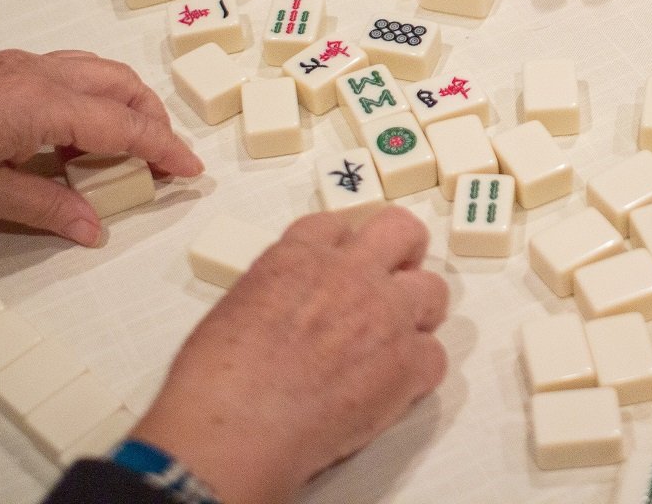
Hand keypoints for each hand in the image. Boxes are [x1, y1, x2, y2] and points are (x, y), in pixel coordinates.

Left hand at [0, 49, 201, 245]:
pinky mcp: (6, 69)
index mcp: (40, 103)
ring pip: (99, 71)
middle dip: (152, 119)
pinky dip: (90, 96)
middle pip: (123, 85)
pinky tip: (75, 132)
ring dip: (124, 105)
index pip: (125, 124)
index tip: (188, 167)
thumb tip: (89, 226)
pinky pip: (68, 71)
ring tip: (121, 148)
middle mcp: (38, 74)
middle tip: (160, 160)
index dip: (164, 147)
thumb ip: (42, 207)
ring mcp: (20, 65)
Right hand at [131, 208, 448, 503]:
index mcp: (301, 256)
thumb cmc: (216, 380)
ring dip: (418, 313)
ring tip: (397, 340)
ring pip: (433, 290)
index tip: (344, 262)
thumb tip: (290, 310)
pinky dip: (418, 373)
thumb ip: (278, 293)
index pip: (338, 226)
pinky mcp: (406, 362)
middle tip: (396, 276)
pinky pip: (434, 357)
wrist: (234, 425)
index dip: (344, 245)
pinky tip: (394, 388)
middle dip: (405, 250)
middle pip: (402, 230)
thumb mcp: (236, 306)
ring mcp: (386, 314)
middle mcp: (351, 273)